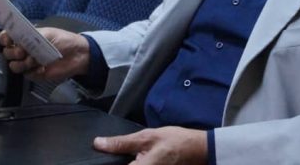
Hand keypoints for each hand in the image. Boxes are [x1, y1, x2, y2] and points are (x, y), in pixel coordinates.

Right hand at [0, 27, 89, 81]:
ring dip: (23, 63)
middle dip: (13, 52)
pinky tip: (43, 68)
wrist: (78, 55)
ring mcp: (29, 62)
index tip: (8, 40)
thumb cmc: (64, 41)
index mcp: (26, 37)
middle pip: (8, 53)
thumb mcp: (48, 34)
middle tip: (23, 52)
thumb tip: (19, 41)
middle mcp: (25, 50)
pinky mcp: (36, 74)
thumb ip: (32, 37)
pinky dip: (34, 72)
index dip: (5, 39)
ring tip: (35, 60)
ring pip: (14, 66)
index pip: (8, 37)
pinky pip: (27, 75)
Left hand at [93, 127, 207, 164]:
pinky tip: (143, 158)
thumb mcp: (147, 137)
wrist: (200, 150)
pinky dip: (139, 163)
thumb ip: (122, 143)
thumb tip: (99, 143)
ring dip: (131, 160)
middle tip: (136, 151)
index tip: (104, 156)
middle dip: (121, 160)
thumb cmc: (176, 142)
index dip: (108, 162)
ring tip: (142, 154)